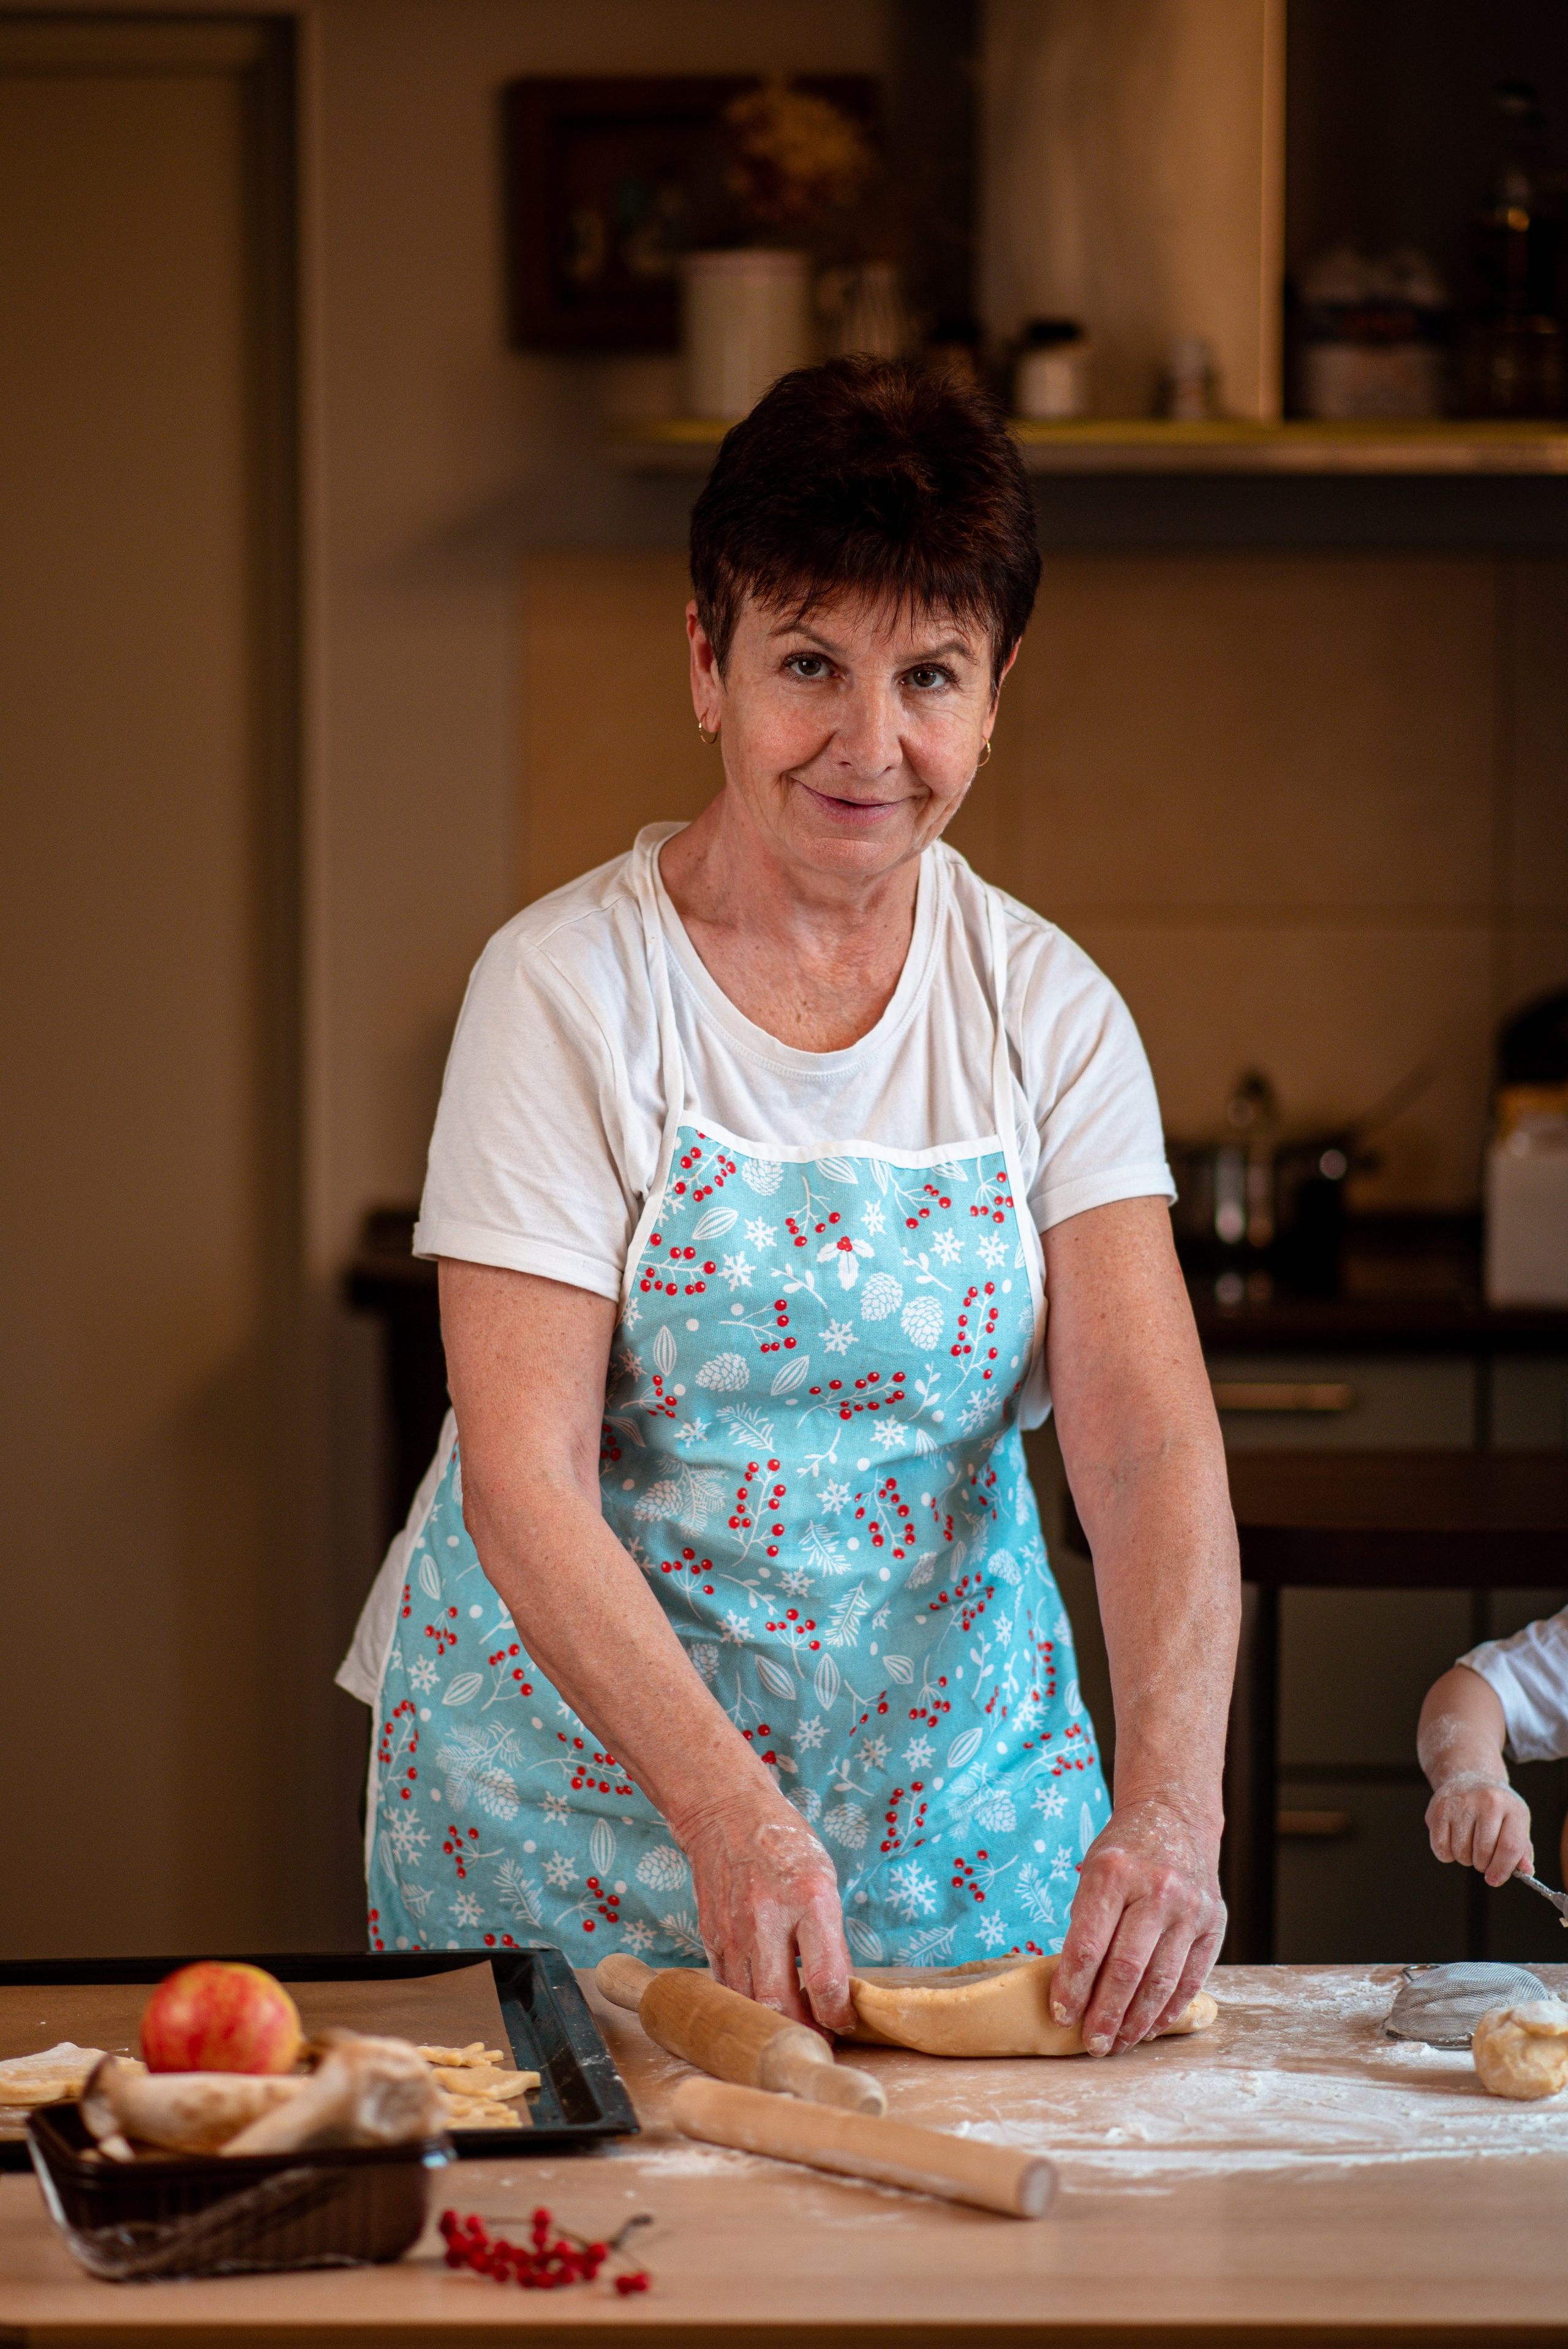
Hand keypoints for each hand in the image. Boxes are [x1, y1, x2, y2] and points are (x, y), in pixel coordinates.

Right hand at [675, 1794, 853, 2033]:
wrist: (727, 1814)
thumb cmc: (785, 1846)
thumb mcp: (824, 1881)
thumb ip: (830, 1937)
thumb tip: (838, 1994)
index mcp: (810, 1898)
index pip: (825, 1978)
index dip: (837, 2015)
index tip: (844, 2024)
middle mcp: (768, 1916)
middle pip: (779, 2000)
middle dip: (801, 2032)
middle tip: (817, 2044)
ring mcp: (734, 1929)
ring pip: (749, 2000)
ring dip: (773, 2023)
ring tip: (792, 2031)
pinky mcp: (711, 1936)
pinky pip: (728, 1985)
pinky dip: (746, 2003)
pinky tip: (761, 2005)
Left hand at [1049, 1798, 1224, 2055]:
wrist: (1174, 1818)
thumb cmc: (1122, 1854)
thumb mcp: (1093, 1873)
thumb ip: (1087, 1925)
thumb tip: (1074, 1991)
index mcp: (1113, 1872)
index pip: (1088, 1944)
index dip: (1073, 1987)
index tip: (1061, 2015)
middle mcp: (1156, 1889)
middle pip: (1127, 1969)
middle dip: (1105, 2015)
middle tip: (1091, 2045)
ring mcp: (1190, 1907)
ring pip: (1160, 1981)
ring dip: (1136, 2022)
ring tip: (1117, 2043)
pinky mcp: (1214, 1923)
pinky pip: (1191, 1978)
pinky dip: (1168, 2009)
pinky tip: (1150, 2028)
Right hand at [1425, 1772, 1533, 1886]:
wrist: (1469, 1777)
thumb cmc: (1496, 1808)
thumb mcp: (1516, 1823)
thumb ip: (1522, 1850)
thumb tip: (1526, 1871)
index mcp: (1512, 1807)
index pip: (1510, 1847)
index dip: (1503, 1869)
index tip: (1494, 1879)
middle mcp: (1487, 1801)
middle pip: (1483, 1853)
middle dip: (1482, 1865)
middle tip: (1483, 1857)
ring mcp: (1460, 1802)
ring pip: (1461, 1853)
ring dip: (1465, 1858)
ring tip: (1469, 1844)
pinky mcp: (1438, 1808)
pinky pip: (1440, 1848)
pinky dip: (1447, 1854)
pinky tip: (1454, 1841)